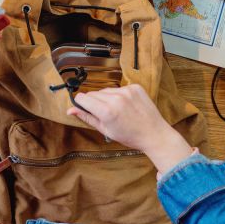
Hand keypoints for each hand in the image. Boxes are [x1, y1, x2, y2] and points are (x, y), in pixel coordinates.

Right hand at [68, 85, 193, 173]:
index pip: (82, 98)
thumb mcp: (105, 130)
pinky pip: (119, 88)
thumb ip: (87, 117)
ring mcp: (126, 91)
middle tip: (103, 114)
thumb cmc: (130, 136)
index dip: (81, 104)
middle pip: (93, 93)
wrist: (154, 134)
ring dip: (106, 98)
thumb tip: (71, 110)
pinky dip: (119, 95)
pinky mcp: (135, 87)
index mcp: (106, 111)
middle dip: (94, 102)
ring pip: (105, 90)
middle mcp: (116, 98)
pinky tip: (125, 106)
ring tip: (116, 110)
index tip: (84, 108)